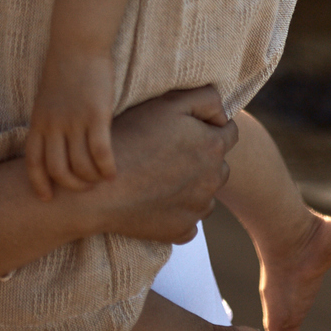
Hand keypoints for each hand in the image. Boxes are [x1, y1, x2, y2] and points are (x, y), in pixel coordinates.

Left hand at [26, 47, 116, 199]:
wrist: (78, 44)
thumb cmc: (65, 69)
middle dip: (73, 186)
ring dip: (92, 179)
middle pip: (58, 170)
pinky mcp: (96, 116)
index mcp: (38, 121)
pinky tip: (113, 172)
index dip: (39, 184)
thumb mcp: (46, 98)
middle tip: (86, 187)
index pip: (33, 162)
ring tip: (102, 178)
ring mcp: (74, 121)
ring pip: (80, 166)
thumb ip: (49, 122)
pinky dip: (107, 168)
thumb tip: (56, 145)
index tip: (47, 198)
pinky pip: (100, 153)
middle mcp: (53, 125)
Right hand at [90, 89, 235, 245]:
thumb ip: (205, 99)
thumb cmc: (131, 137)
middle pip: (219, 165)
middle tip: (171, 152)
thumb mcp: (169, 103)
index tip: (190, 128)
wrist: (100, 187)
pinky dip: (179, 211)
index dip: (212, 126)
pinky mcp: (182, 231)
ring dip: (193, 186)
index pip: (230, 133)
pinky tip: (156, 200)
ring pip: (206, 194)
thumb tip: (222, 113)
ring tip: (161, 177)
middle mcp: (212, 180)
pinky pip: (190, 220)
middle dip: (203, 158)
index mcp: (213, 146)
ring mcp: (198, 209)